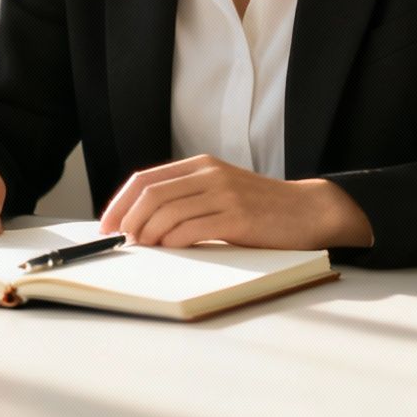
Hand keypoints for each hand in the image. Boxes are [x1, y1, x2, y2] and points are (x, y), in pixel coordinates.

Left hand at [99, 155, 373, 250]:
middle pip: (150, 195)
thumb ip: (188, 198)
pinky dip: (173, 242)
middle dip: (129, 222)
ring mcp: (224, 194)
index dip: (120, 203)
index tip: (108, 226)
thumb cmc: (261, 208)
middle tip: (123, 243)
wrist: (308, 211)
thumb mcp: (220, 191)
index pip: (144, 180)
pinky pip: (192, 229)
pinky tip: (170, 251)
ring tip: (146, 250)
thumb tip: (143, 223)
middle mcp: (209, 175)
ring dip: (148, 235)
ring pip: (167, 213)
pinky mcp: (238, 217)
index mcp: (200, 166)